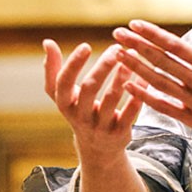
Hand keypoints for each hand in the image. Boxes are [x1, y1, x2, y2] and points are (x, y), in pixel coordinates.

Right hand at [44, 38, 144, 164]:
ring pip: (111, 99)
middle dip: (103, 66)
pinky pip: (130, 112)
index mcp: (64, 105)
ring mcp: (100, 127)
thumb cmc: (79, 111)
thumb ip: (53, 70)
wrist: (98, 149)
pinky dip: (137, 94)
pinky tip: (144, 77)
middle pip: (89, 89)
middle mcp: (80, 117)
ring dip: (121, 76)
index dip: (73, 64)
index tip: (86, 45)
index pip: (63, 83)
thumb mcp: (64, 96)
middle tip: (116, 48)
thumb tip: (47, 42)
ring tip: (131, 56)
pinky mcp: (119, 133)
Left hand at [111, 12, 191, 148]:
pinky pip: (163, 107)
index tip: (135, 24)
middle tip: (117, 34)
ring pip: (160, 82)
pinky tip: (128, 85)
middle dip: (138, 46)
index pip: (176, 46)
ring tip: (118, 54)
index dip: (154, 34)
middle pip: (163, 61)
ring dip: (137, 68)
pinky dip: (145, 96)